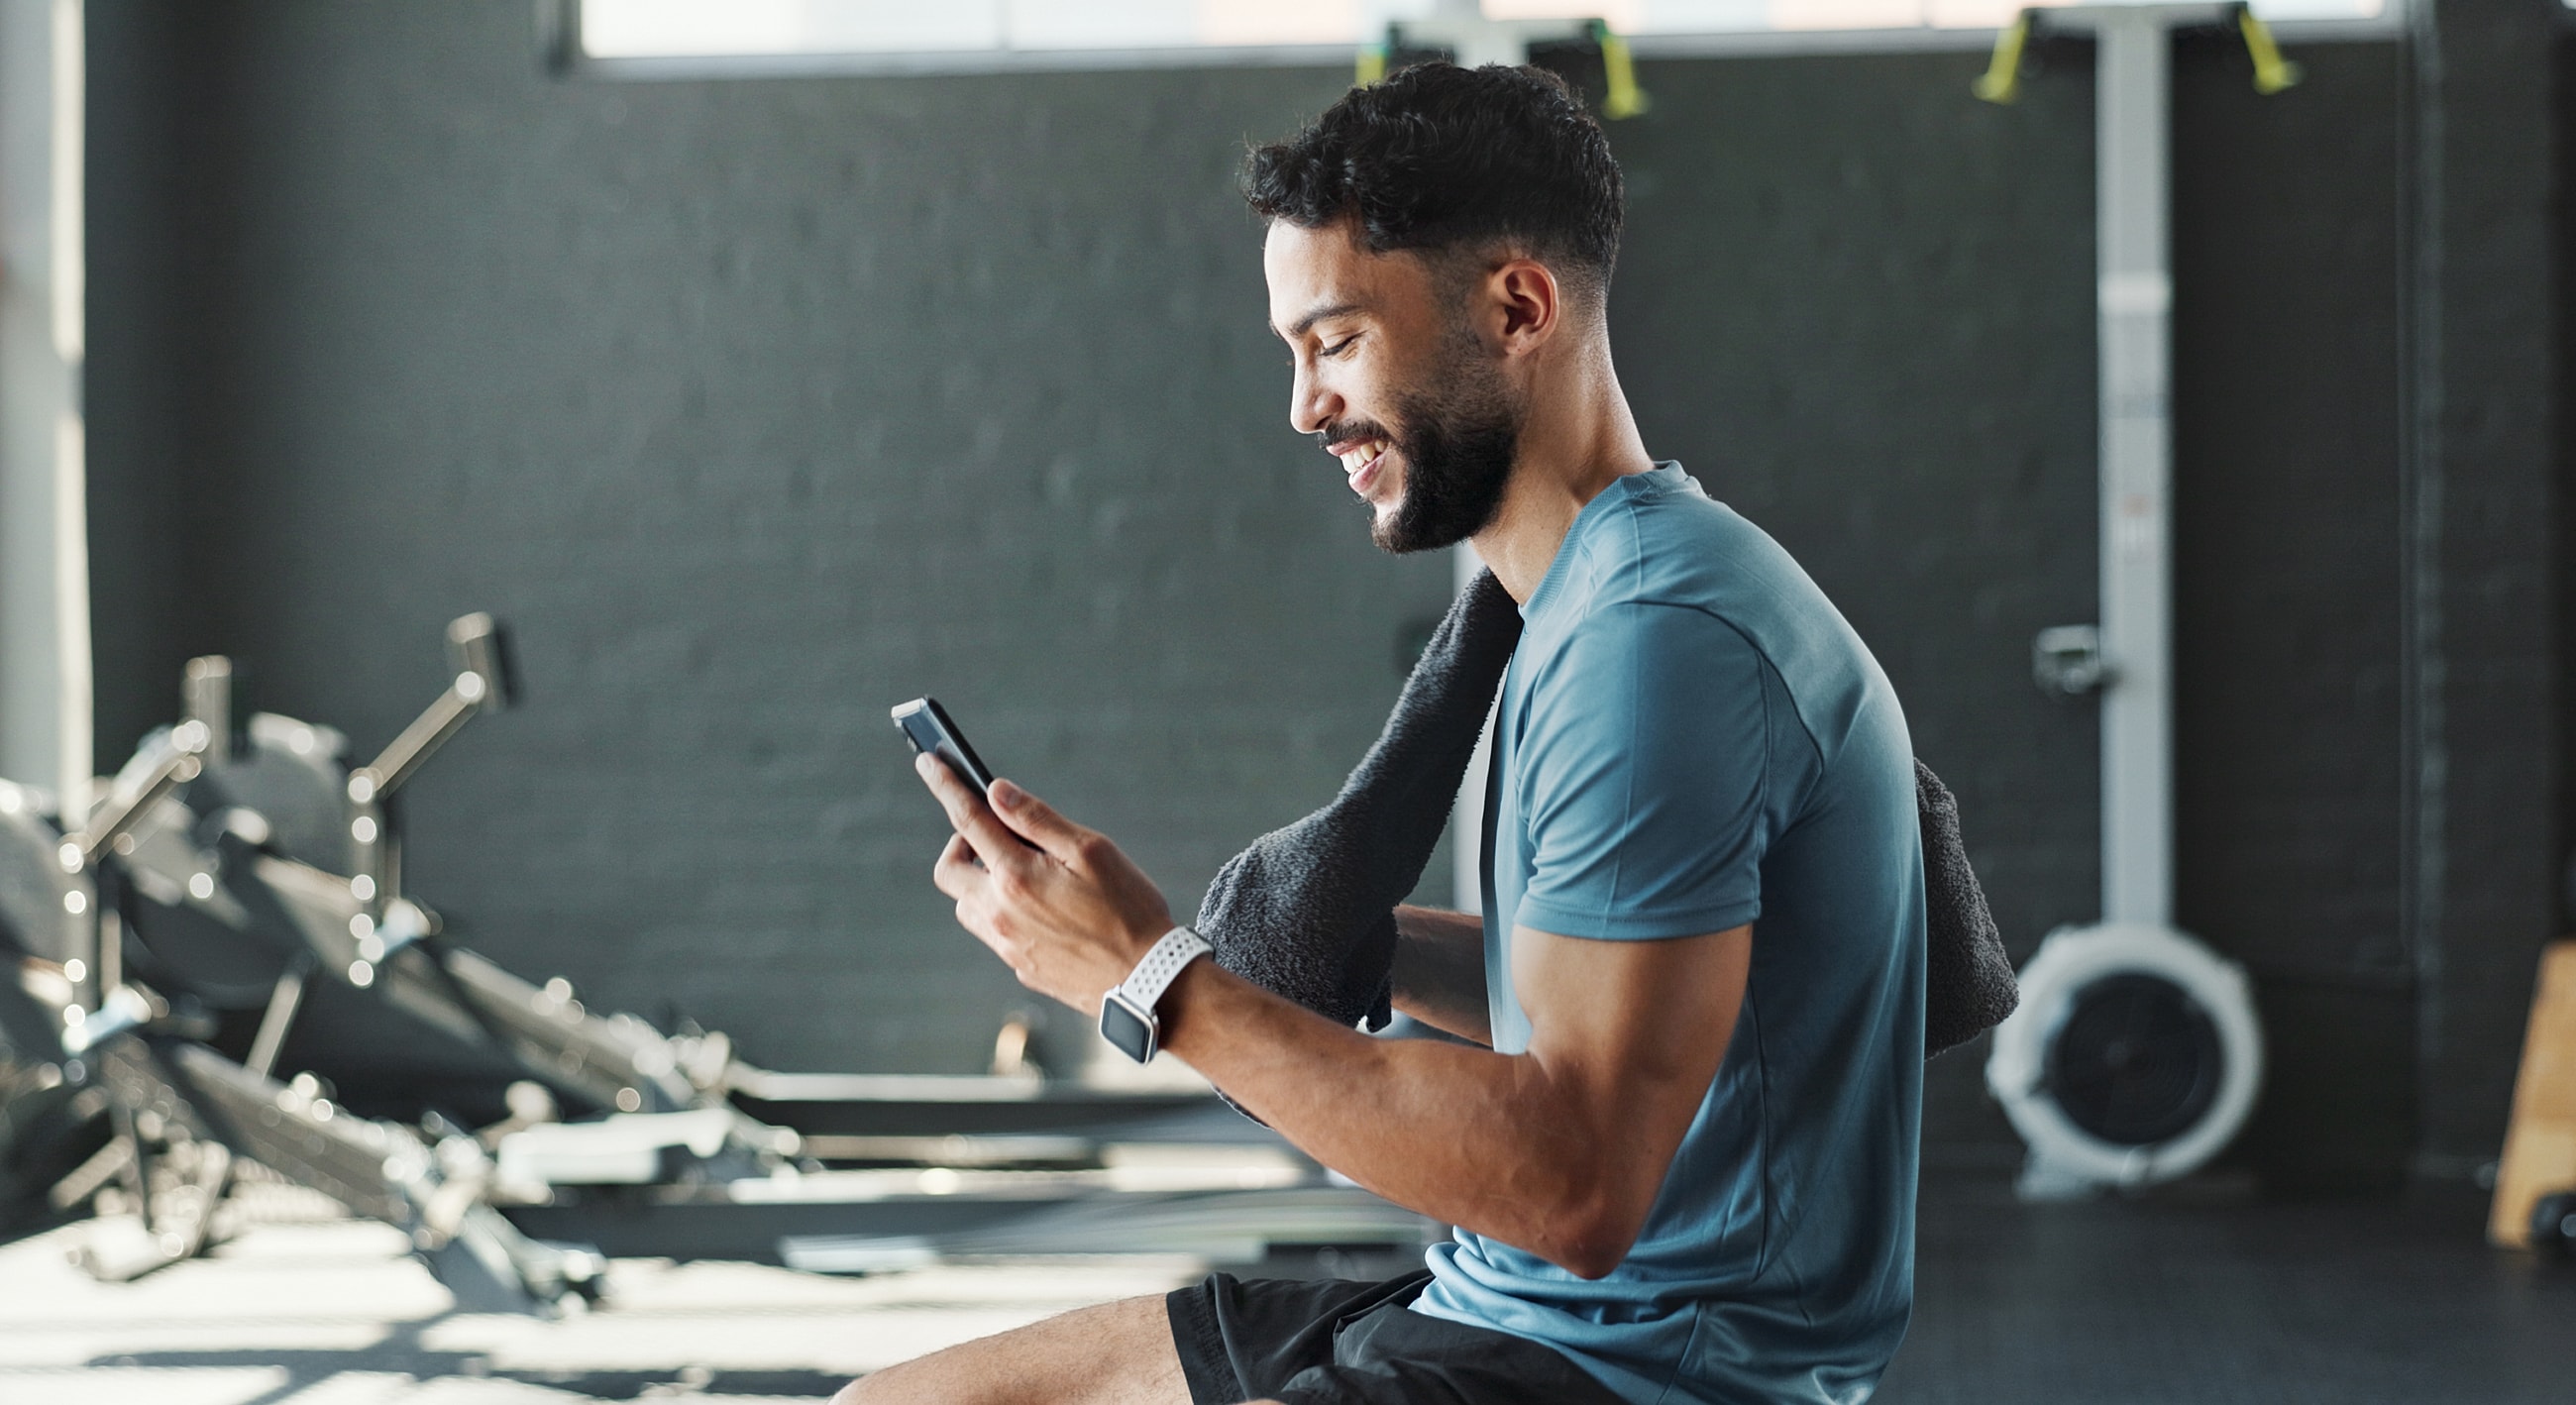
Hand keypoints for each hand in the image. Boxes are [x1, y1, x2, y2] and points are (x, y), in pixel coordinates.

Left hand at [918, 753, 1174, 1013]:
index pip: (968, 820)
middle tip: (994, 835)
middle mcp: (1000, 912)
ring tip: (1024, 874)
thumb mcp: (1092, 851)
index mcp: (1016, 876)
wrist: (1149, 981)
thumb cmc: (1129, 910)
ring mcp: (1007, 944)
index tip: (928, 761)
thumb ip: (1037, 819)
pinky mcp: (1020, 966)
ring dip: (980, 882)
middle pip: (948, 871)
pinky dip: (1003, 911)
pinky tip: (1043, 909)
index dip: (944, 785)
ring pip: (968, 906)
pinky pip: (994, 932)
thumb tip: (996, 792)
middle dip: (960, 845)